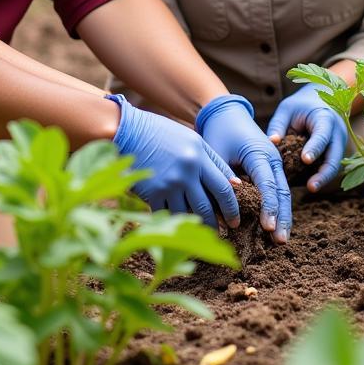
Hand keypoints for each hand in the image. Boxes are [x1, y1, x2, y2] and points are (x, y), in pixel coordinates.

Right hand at [105, 94, 239, 229]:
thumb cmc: (162, 133)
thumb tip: (235, 184)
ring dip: (196, 226)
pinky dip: (173, 220)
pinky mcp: (152, 193)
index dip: (232, 208)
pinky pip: (167, 214)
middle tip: (223, 233)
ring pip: (188, 215)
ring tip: (202, 232)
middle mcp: (186, 172)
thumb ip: (214, 160)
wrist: (128, 131)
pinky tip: (178, 224)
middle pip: (208, 207)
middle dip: (217, 224)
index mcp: (198, 156)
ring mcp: (168, 184)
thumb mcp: (191, 139)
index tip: (234, 220)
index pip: (224, 189)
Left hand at [196, 94, 291, 242]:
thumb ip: (223, 177)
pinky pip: (279, 190)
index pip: (268, 185)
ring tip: (281, 240)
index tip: (267, 227)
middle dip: (281, 217)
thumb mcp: (217, 152)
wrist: (226, 112)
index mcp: (260, 153)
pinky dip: (279, 208)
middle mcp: (272, 158)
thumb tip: (227, 207)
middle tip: (279, 241)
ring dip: (283, 216)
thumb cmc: (219, 131)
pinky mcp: (272, 168)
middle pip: (282, 192)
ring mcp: (275, 163)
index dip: (268, 207)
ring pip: (284, 193)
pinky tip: (276, 226)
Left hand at [267, 84, 347, 192]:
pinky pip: (328, 166)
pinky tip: (308, 183)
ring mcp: (339, 145)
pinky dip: (320, 175)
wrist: (320, 100)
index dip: (314, 148)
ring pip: (334, 165)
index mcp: (325, 119)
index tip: (305, 160)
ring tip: (310, 187)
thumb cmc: (301, 105)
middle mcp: (337, 134)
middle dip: (324, 173)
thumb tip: (272, 142)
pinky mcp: (335, 153)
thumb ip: (279, 124)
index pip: (322, 136)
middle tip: (311, 186)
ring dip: (323, 178)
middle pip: (334, 157)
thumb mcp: (287, 108)